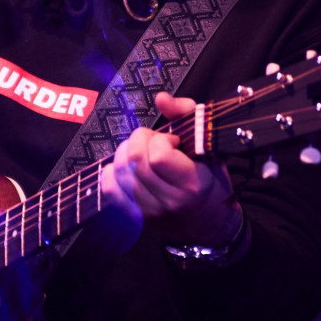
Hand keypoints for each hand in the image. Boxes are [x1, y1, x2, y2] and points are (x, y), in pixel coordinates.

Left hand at [100, 92, 243, 245]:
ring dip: (126, 152)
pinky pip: (109, 188)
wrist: (209, 222)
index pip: (158, 155)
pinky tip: (129, 168)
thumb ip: (186, 114)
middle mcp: (170, 200)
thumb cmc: (210, 179)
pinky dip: (113, 171)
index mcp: (193, 183)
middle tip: (153, 141)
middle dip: (140, 139)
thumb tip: (160, 98)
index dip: (160, 139)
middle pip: (134, 160)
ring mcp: (150, 212)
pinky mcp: (136, 218)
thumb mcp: (207, 144)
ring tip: (142, 153)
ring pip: (120, 171)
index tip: (172, 141)